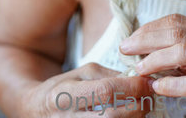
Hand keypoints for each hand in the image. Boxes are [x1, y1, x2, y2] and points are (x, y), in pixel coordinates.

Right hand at [21, 62, 154, 117]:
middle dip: (137, 107)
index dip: (131, 87)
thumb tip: (137, 79)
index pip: (105, 92)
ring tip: (141, 107)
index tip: (147, 81)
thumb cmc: (63, 89)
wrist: (36, 112)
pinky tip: (129, 116)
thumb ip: (109, 75)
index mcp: (66, 94)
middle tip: (149, 97)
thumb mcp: (81, 73)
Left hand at [119, 14, 185, 117]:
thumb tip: (140, 40)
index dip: (150, 28)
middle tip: (125, 49)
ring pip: (182, 53)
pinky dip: (168, 84)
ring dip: (154, 60)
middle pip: (177, 34)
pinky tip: (156, 87)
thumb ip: (178, 47)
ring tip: (139, 68)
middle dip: (146, 40)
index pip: (177, 21)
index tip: (130, 38)